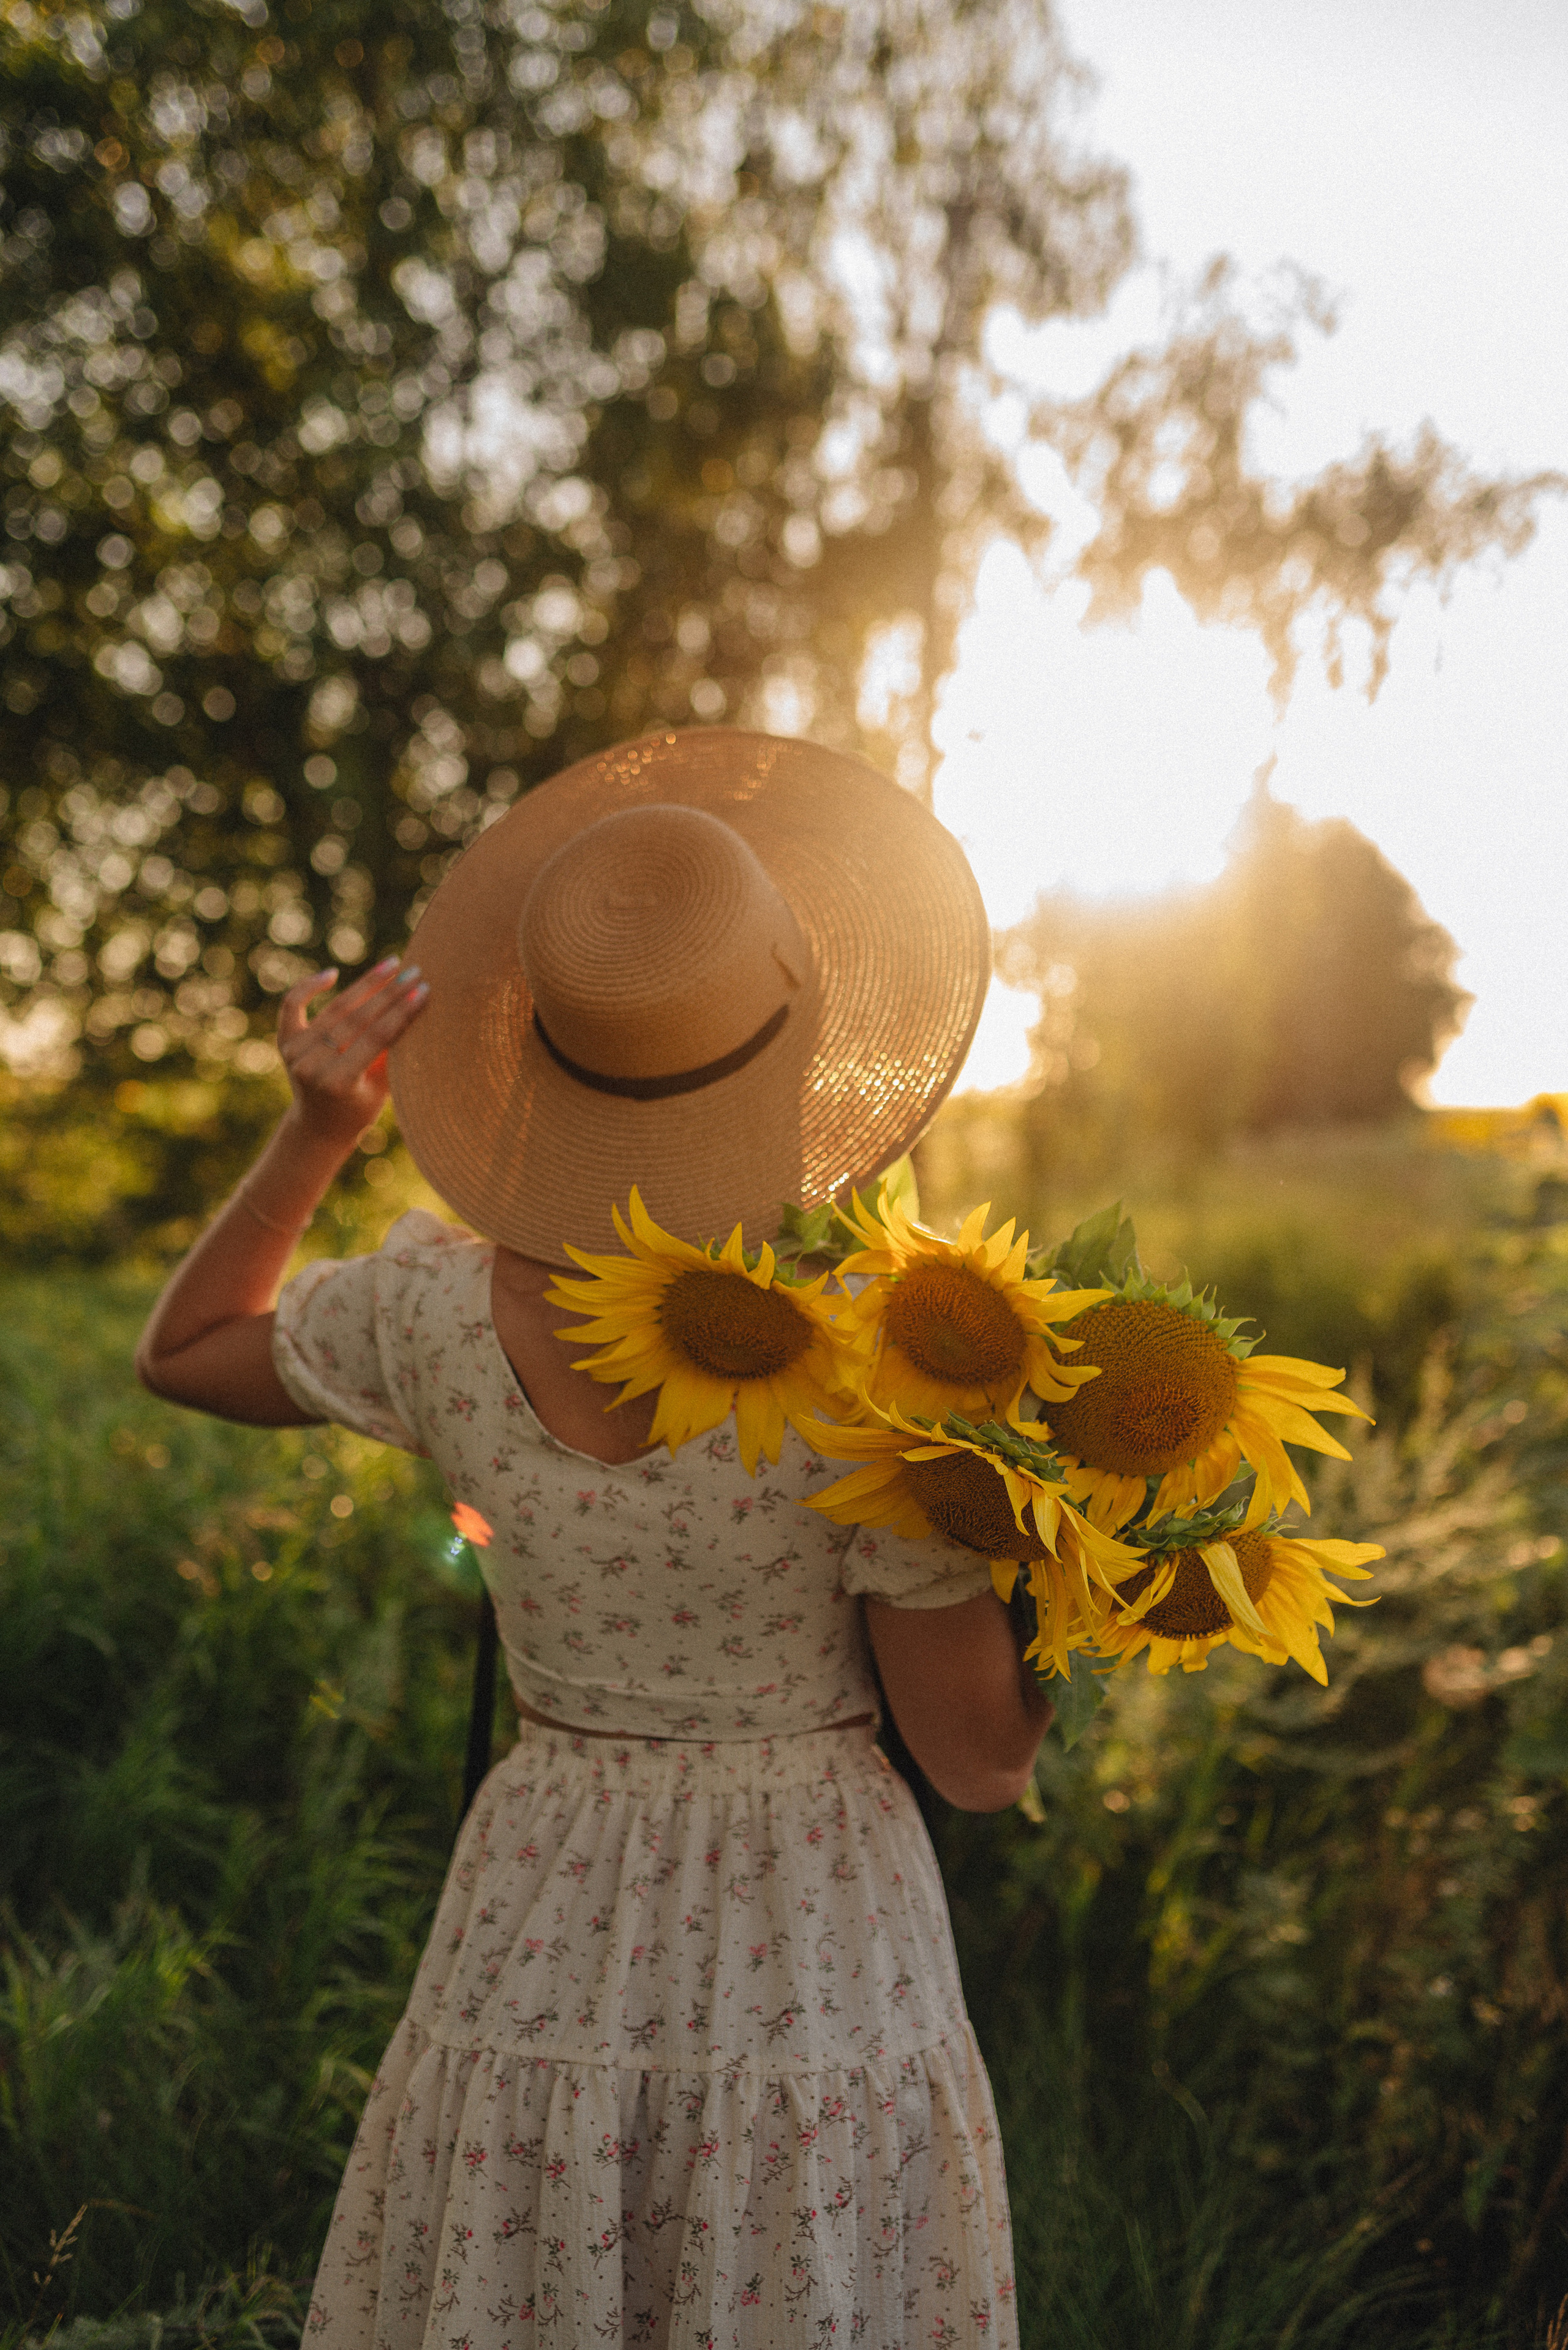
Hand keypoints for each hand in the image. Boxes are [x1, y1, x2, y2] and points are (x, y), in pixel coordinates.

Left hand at [278, 958, 427, 1147]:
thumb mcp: (383, 1089)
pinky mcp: (284, 1042)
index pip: (376, 1038)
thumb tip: (415, 1008)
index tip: (424, 991)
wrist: (318, 1126)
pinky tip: (332, 974)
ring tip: (390, 965)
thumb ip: (392, 1053)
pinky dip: (309, 986)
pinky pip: (293, 1005)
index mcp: (338, 1083)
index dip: (402, 1012)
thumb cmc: (360, 1109)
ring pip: (334, 1009)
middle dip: (389, 993)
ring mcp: (295, 1053)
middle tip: (414, 971)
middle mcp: (312, 1066)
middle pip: (356, 1019)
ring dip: (365, 984)